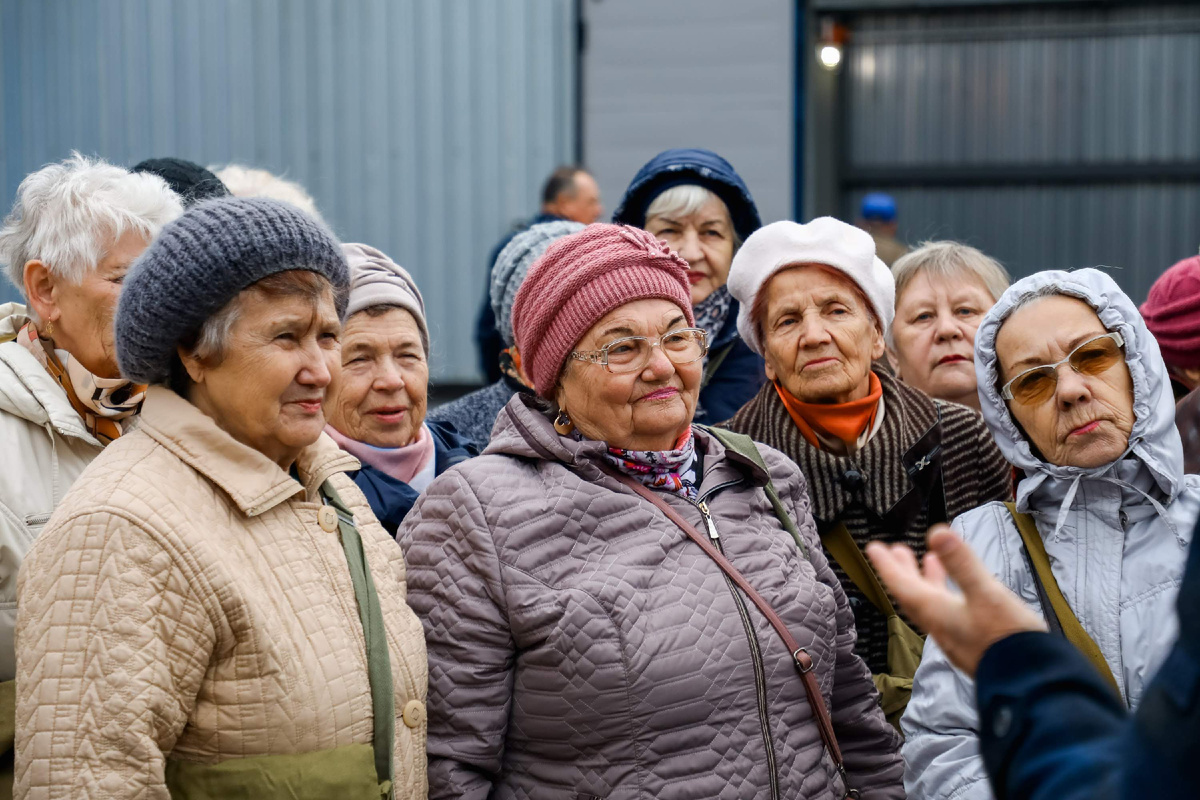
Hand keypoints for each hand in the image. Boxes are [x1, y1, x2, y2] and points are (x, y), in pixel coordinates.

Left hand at [866, 525, 1046, 676]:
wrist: (1033, 685)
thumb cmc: (1008, 640)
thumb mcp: (986, 594)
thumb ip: (962, 564)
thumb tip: (937, 533)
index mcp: (937, 613)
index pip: (903, 586)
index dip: (887, 566)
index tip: (873, 549)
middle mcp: (941, 626)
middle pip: (914, 595)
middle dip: (905, 571)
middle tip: (897, 550)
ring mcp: (957, 637)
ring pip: (933, 604)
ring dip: (928, 581)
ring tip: (929, 560)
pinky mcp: (974, 645)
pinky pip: (950, 614)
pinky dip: (947, 595)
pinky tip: (959, 592)